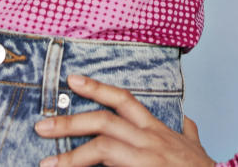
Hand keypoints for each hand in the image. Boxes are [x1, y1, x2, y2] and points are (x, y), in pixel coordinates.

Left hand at [33, 73, 214, 166]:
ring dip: (72, 156)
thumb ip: (187, 132)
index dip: (97, 88)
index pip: (124, 100)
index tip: (72, 80)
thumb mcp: (196, 146)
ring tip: (48, 164)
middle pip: (104, 121)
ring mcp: (146, 159)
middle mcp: (150, 140)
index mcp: (157, 129)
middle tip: (41, 126)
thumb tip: (185, 121)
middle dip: (70, 121)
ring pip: (102, 148)